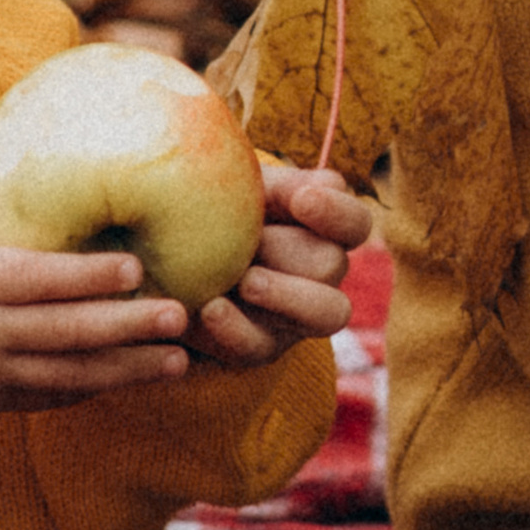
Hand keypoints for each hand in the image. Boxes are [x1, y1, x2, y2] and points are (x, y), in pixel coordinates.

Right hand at [0, 164, 190, 415]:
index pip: (33, 280)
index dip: (85, 276)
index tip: (133, 268)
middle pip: (64, 331)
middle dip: (127, 326)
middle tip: (180, 315)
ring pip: (69, 375)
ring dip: (127, 369)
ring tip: (180, 362)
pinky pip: (50, 397)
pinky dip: (93, 389)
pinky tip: (132, 378)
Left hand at [184, 165, 372, 367]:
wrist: (174, 254)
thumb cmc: (217, 208)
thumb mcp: (242, 183)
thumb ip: (276, 185)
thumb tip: (312, 187)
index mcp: (324, 229)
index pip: (355, 222)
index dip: (337, 212)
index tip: (301, 200)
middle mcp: (322, 274)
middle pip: (333, 265)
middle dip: (289, 250)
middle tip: (253, 240)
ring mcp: (298, 316)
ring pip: (328, 313)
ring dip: (286, 295)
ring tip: (247, 281)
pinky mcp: (262, 346)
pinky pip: (261, 346)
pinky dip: (236, 328)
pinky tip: (211, 308)